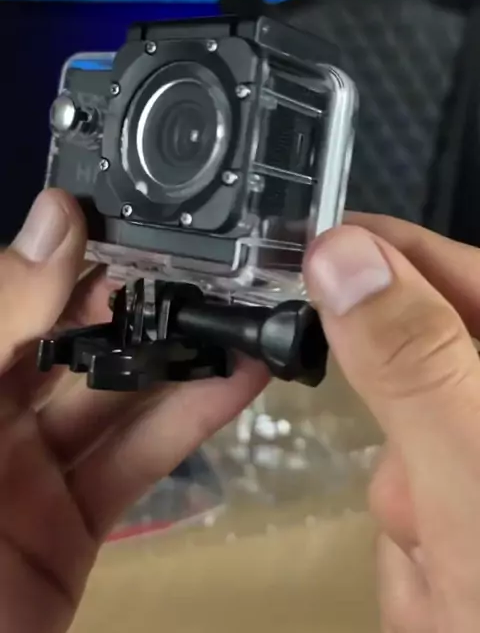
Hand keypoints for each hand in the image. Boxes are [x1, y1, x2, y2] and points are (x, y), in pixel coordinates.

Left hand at [0, 189, 267, 632]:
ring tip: (245, 312)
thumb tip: (59, 215)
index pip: (24, 291)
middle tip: (213, 262)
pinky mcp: (74, 523)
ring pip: (118, 398)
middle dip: (143, 302)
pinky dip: (190, 420)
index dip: (79, 251)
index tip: (145, 216)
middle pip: (77, 340)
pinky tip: (243, 378)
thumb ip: (2, 315)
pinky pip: (137, 460)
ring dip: (181, 356)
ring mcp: (32, 469)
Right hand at [303, 215, 479, 632]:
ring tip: (451, 591)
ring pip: (418, 467)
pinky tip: (450, 608)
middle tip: (418, 517)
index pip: (467, 276)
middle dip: (404, 445)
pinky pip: (423, 526)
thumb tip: (340, 251)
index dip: (391, 253)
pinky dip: (423, 568)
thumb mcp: (477, 480)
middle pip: (431, 384)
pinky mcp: (471, 524)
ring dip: (413, 524)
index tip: (313, 244)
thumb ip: (415, 360)